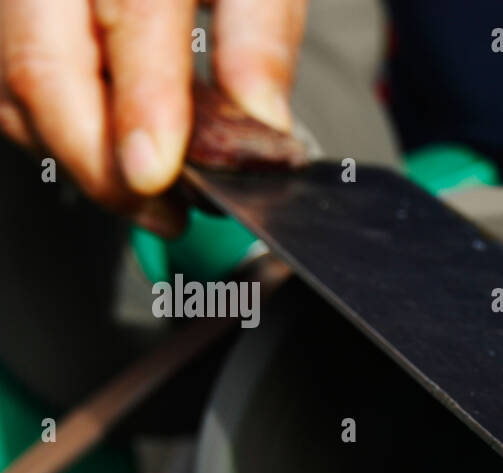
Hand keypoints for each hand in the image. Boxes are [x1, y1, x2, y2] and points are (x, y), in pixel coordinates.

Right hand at [0, 0, 305, 232]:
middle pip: (41, 65)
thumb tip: (263, 123)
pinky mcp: (5, 13)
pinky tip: (110, 154)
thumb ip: (260, 36)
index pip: (129, 16)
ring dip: (75, 155)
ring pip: (11, 86)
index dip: (141, 104)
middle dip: (97, 161)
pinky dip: (54, 130)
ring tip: (150, 196)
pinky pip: (4, 81)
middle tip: (163, 210)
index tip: (157, 174)